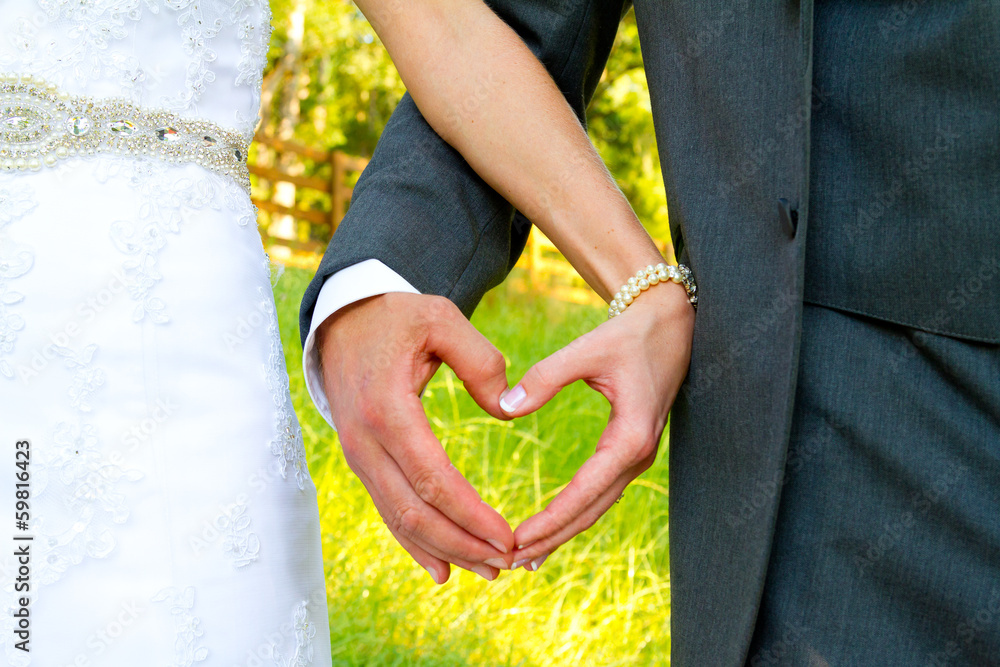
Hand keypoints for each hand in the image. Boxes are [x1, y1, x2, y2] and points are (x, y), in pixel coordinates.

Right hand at [316, 292, 515, 582]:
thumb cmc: (396, 316)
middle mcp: (365, 441)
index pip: (432, 478)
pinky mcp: (361, 460)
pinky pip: (387, 509)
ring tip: (487, 571)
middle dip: (463, 545)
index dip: (471, 515)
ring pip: (400, 519)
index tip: (508, 537)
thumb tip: (509, 410)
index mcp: (388, 408)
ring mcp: (358, 454)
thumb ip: (481, 361)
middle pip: (414, 511)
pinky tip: (442, 567)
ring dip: (444, 550)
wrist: (342, 317)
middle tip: (507, 564)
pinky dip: (414, 542)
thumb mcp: (441, 319)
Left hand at [498, 281, 694, 570]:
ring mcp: (638, 456)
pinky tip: (551, 529)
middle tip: (509, 562)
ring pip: (597, 507)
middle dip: (552, 538)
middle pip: (590, 511)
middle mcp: (638, 455)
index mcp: (630, 437)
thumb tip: (505, 408)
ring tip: (525, 557)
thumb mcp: (586, 350)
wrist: (673, 325)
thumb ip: (545, 377)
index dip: (550, 520)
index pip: (584, 492)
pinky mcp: (632, 451)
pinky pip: (601, 493)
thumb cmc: (630, 335)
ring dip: (562, 532)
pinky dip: (575, 514)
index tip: (516, 540)